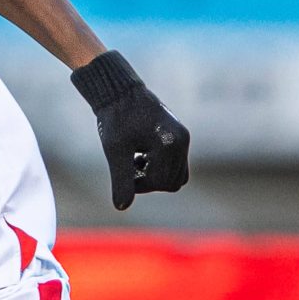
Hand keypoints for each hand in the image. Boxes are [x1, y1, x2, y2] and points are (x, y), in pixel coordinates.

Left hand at [69, 51, 189, 210]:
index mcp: (169, 144)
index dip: (139, 185)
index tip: (123, 170)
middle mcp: (182, 141)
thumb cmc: (115, 119)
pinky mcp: (179, 136)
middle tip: (129, 166)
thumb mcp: (115, 151)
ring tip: (135, 160)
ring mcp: (183, 138)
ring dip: (155, 175)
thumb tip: (121, 207)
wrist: (119, 92)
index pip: (161, 183)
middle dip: (149, 181)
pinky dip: (159, 166)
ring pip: (176, 175)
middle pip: (172, 183)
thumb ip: (121, 180)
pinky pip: (175, 164)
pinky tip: (140, 154)